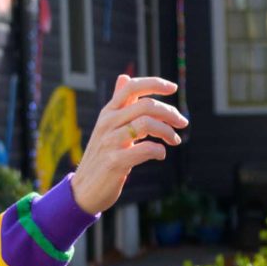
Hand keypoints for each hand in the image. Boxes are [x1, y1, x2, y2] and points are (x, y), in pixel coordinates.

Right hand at [69, 73, 184, 211]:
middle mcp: (108, 123)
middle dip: (170, 112)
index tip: (173, 88)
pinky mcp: (115, 161)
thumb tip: (124, 76)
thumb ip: (119, 103)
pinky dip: (159, 150)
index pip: (131, 86)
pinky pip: (145, 149)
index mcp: (108, 112)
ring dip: (168, 131)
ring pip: (147, 124)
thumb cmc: (101, 156)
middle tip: (182, 123)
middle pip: (146, 105)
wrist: (84, 189)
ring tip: (174, 140)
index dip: (155, 83)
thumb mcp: (107, 126)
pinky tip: (161, 154)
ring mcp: (110, 142)